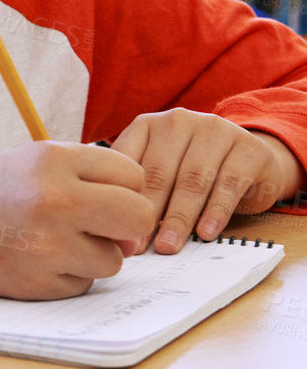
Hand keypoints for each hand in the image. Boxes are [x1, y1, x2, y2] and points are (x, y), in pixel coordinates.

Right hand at [0, 141, 153, 299]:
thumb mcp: (40, 160)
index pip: (133, 175)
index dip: (125, 187)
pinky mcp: (41, 284)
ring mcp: (48, 246)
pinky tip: (40, 259)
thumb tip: (139, 229)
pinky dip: (70, 274)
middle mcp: (54, 200)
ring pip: (114, 259)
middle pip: (138, 216)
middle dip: (129, 225)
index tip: (103, 192)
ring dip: (95, 254)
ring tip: (57, 240)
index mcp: (54, 160)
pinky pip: (85, 283)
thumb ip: (94, 179)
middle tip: (105, 225)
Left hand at [110, 109, 304, 252]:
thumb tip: (120, 233)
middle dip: (149, 214)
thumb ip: (142, 191)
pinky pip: (228, 183)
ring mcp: (214, 130)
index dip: (122, 199)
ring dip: (179, 217)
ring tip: (168, 246)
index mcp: (148, 125)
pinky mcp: (247, 148)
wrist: (251, 158)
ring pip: (193, 180)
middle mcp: (178, 121)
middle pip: (160, 173)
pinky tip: (206, 233)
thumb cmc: (195, 172)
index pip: (129, 162)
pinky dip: (216, 211)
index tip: (117, 232)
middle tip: (139, 247)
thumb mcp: (164, 172)